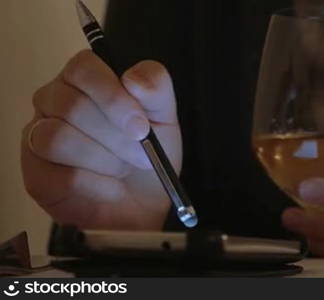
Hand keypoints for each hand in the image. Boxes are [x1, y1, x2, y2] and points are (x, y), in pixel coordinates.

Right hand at [21, 50, 181, 229]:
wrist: (145, 202)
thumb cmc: (149, 153)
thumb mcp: (164, 117)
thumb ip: (156, 87)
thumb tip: (133, 78)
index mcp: (85, 80)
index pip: (83, 68)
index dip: (112, 97)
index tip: (141, 126)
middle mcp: (54, 102)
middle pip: (72, 106)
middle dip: (117, 138)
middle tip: (142, 155)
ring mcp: (38, 137)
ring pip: (58, 138)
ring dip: (105, 160)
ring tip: (123, 169)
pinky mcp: (36, 175)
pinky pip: (62, 177)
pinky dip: (98, 185)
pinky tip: (111, 186)